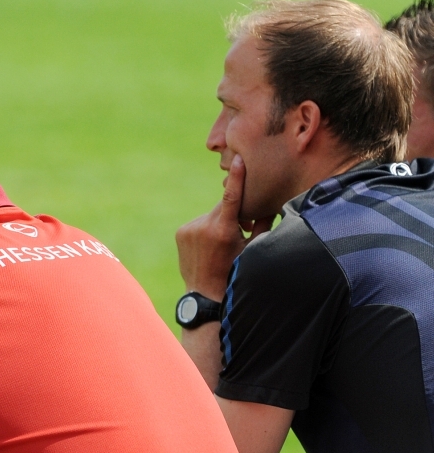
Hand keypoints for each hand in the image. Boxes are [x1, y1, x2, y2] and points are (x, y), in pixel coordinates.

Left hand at [175, 155, 274, 300]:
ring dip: (219, 222)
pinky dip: (206, 228)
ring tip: (221, 244)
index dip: (237, 177)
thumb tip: (272, 203)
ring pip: (211, 215)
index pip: (232, 197)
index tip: (238, 159)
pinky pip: (199, 222)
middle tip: (242, 228)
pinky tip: (208, 246)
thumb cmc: (233, 272)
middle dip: (234, 213)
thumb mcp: (252, 249)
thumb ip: (262, 224)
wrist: (204, 293)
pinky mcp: (181, 232)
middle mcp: (203, 227)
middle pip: (224, 206)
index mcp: (223, 231)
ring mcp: (189, 229)